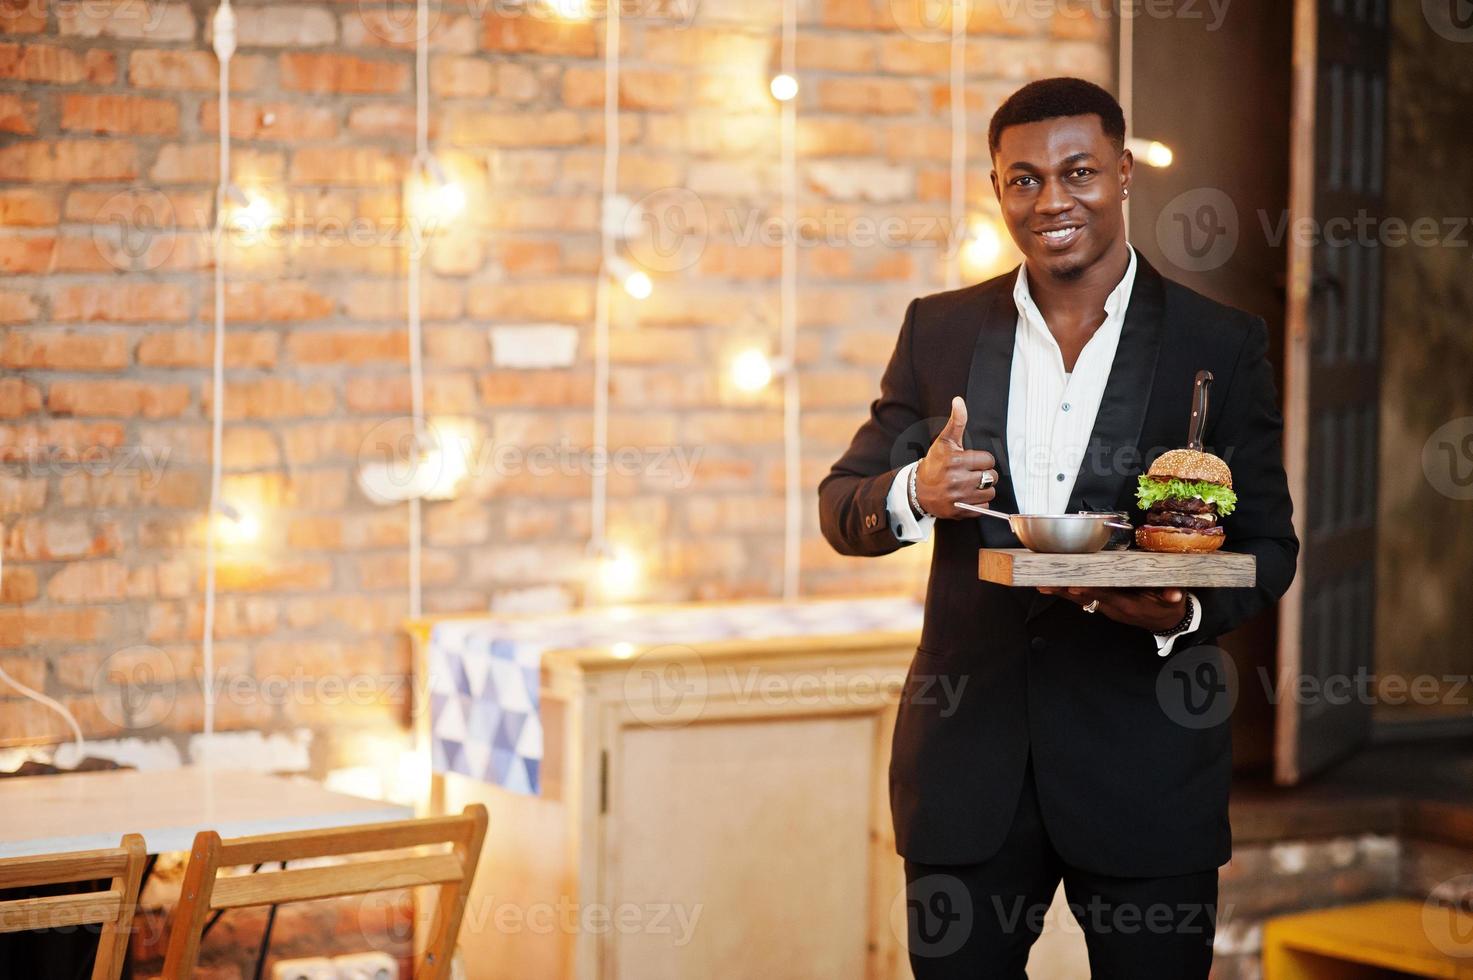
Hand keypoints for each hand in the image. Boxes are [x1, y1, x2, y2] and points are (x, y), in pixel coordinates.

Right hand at [915, 396, 998, 518]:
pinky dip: (978, 503)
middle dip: (984, 474)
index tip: (970, 461)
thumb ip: (957, 421)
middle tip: (970, 473)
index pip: (988, 460)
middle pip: (992, 477)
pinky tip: (967, 496)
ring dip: (983, 489)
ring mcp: (958, 497)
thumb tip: (959, 400)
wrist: (917, 490)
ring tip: (970, 485)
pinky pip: (983, 507)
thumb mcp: (944, 441)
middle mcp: (957, 480)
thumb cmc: (935, 463)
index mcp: (955, 460)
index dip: (982, 460)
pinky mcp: (959, 511)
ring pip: (990, 492)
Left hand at [1036, 586, 1187, 631]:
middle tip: (1045, 583)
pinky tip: (1053, 587)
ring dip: (1062, 592)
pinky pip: (1084, 598)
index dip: (1090, 591)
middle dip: (1065, 591)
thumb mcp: (1175, 601)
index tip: (1073, 586)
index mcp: (1129, 605)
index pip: (1106, 596)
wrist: (1167, 622)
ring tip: (1041, 584)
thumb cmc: (1168, 607)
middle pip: (1086, 598)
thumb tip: (1174, 594)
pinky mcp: (1105, 604)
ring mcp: (1108, 607)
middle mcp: (1114, 607)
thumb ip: (1173, 596)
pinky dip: (1068, 592)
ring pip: (1082, 599)